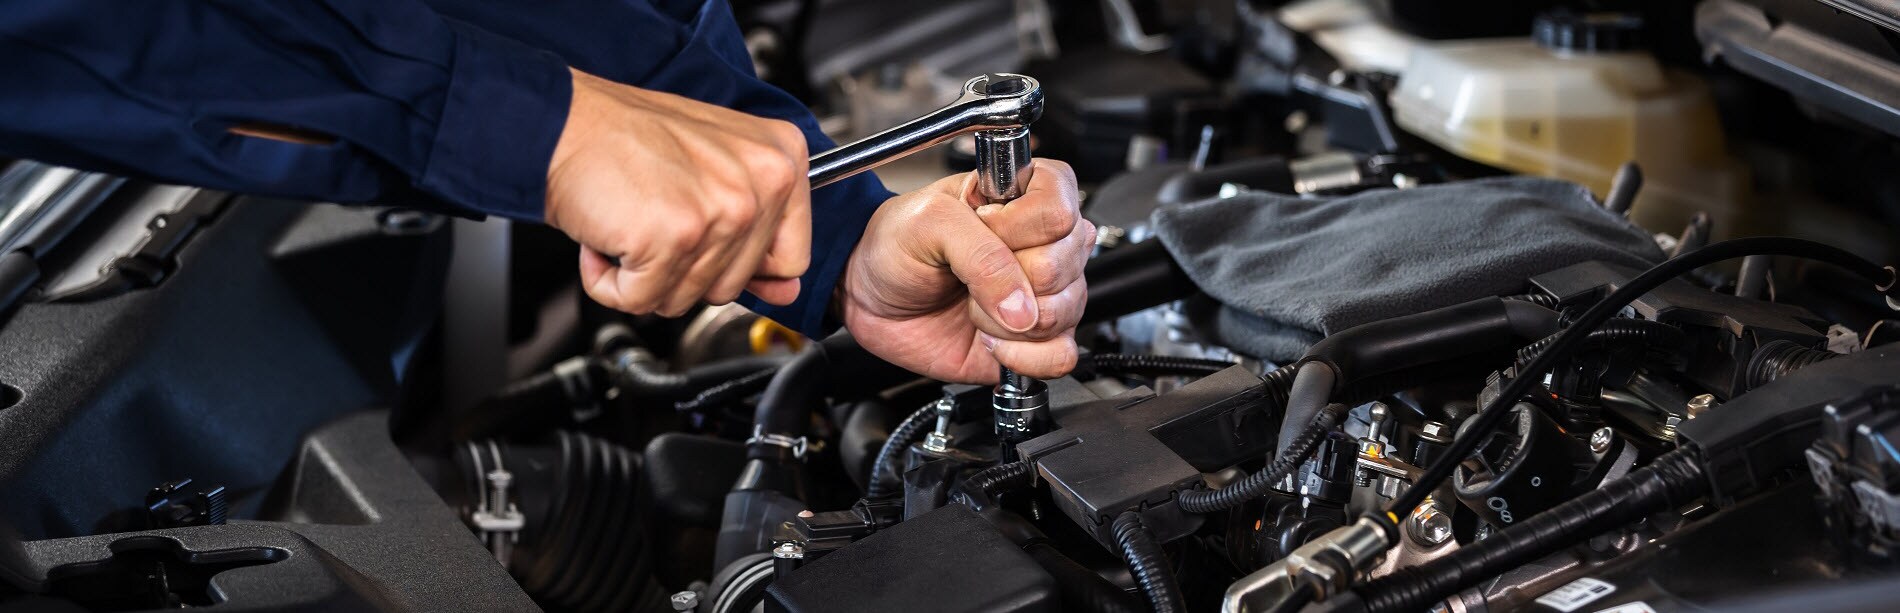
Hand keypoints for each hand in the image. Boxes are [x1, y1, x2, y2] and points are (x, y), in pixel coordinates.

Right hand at [545, 68, 811, 315]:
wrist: (561, 123)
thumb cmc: (628, 138)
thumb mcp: (715, 166)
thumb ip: (760, 230)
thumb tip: (786, 291)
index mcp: (782, 160)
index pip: (792, 258)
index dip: (743, 264)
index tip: (708, 239)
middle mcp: (761, 183)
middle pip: (733, 287)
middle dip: (683, 269)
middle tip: (656, 217)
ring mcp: (720, 212)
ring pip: (686, 299)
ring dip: (644, 274)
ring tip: (633, 219)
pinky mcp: (673, 238)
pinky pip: (641, 300)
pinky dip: (610, 281)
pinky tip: (610, 235)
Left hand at [839, 160, 1090, 383]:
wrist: (868, 294)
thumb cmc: (895, 244)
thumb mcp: (929, 224)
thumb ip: (980, 255)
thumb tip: (1022, 306)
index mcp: (1026, 196)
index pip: (1060, 212)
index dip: (1020, 229)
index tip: (983, 229)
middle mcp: (1043, 243)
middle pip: (1064, 266)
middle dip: (1010, 280)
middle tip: (969, 275)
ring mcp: (1042, 293)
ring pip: (1067, 311)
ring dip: (1009, 321)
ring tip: (974, 305)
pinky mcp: (1034, 339)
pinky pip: (1061, 356)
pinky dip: (1027, 357)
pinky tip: (993, 342)